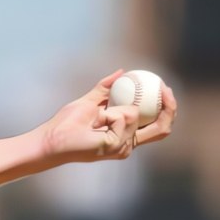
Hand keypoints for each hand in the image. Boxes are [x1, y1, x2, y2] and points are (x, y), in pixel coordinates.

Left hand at [35, 70, 176, 163]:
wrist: (50, 139)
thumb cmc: (65, 125)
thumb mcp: (89, 101)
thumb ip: (105, 89)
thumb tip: (122, 72)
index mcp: (125, 135)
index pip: (155, 124)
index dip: (167, 107)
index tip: (164, 87)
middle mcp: (128, 144)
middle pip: (162, 128)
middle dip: (170, 108)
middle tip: (165, 89)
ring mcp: (123, 147)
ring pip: (136, 115)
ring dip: (115, 108)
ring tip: (96, 117)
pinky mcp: (116, 146)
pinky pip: (123, 118)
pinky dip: (109, 113)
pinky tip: (95, 122)